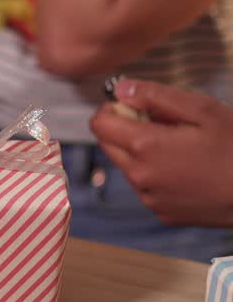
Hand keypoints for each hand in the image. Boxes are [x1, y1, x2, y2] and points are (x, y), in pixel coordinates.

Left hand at [89, 79, 232, 226]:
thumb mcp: (202, 110)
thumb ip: (155, 96)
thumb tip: (121, 88)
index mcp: (144, 146)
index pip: (100, 123)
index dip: (112, 109)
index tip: (133, 105)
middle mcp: (139, 175)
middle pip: (108, 145)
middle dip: (124, 129)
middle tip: (161, 123)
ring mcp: (149, 198)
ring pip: (127, 166)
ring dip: (141, 153)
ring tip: (181, 148)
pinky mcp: (162, 213)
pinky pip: (146, 187)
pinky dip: (156, 174)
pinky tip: (187, 170)